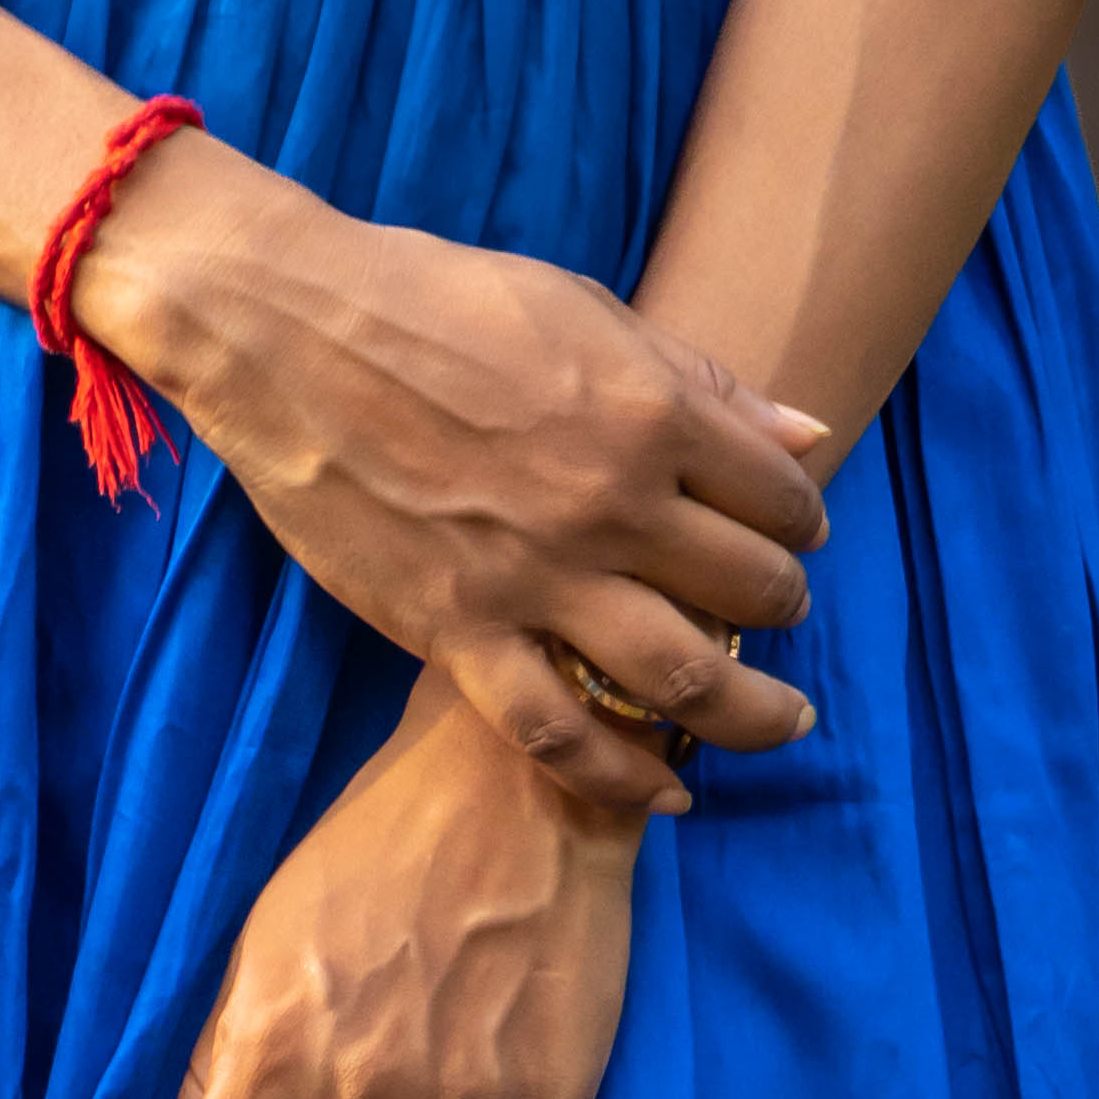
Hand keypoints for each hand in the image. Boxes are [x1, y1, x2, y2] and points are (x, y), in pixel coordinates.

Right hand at [82, 148, 828, 812]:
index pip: (777, 492)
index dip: (802, 521)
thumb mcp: (582, 310)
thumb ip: (695, 380)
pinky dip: (623, 775)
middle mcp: (608, 502)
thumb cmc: (436, 304)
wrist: (293, 334)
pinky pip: (560, 734)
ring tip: (776, 723)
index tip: (797, 535)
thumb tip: (804, 434)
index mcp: (647, 408)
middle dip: (782, 610)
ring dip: (746, 714)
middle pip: (746, 590)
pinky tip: (666, 794)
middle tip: (780, 618)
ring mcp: (534, 578)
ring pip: (679, 678)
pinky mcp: (460, 634)